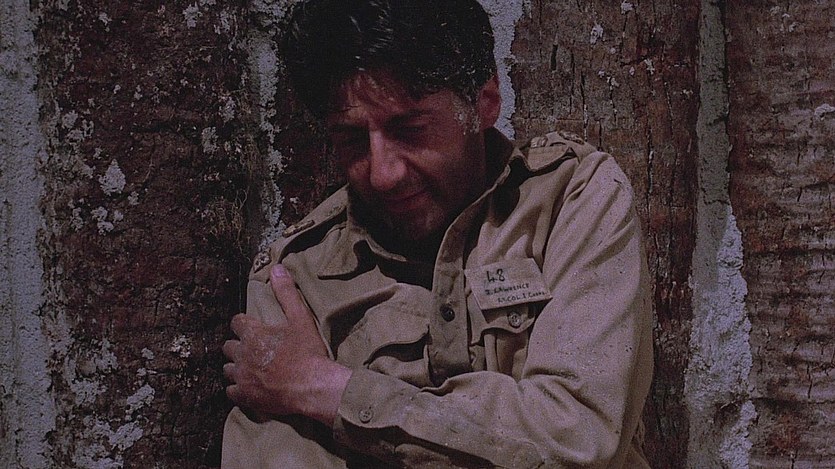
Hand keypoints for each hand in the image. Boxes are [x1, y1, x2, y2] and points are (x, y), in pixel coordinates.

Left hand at [223, 264, 350, 425]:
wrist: (312, 386)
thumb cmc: (307, 352)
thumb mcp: (300, 318)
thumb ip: (286, 293)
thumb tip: (276, 268)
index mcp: (253, 333)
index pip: (236, 322)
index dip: (244, 324)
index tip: (253, 327)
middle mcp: (242, 354)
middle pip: (229, 346)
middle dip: (238, 345)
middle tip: (253, 349)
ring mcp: (242, 377)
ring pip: (227, 369)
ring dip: (236, 366)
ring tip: (249, 368)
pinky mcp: (245, 396)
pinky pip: (230, 391)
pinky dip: (237, 388)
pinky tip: (248, 386)